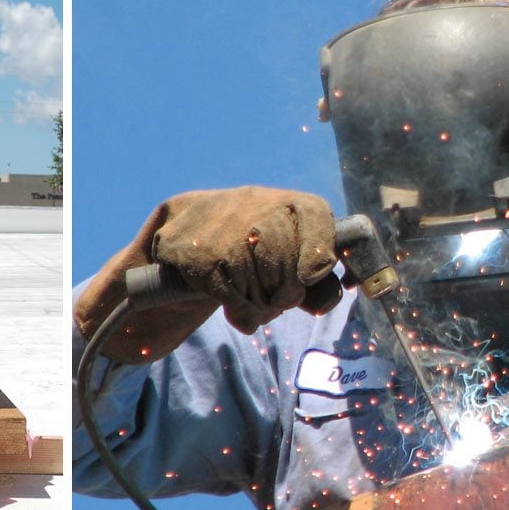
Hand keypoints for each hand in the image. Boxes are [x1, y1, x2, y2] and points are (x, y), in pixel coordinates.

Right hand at [74, 186, 337, 363]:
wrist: (178, 241)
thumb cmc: (245, 257)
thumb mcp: (283, 261)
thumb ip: (315, 282)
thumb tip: (330, 292)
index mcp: (287, 202)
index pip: (316, 217)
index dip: (320, 253)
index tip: (314, 275)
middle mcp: (256, 203)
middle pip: (289, 264)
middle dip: (285, 295)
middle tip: (275, 302)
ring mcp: (223, 223)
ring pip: (257, 282)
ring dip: (256, 305)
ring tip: (247, 301)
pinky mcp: (193, 246)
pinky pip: (226, 289)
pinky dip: (234, 306)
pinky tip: (230, 303)